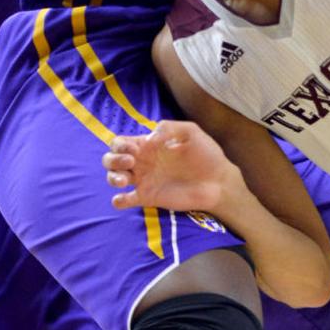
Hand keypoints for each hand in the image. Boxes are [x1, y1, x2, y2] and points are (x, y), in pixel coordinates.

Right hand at [103, 120, 234, 215]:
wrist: (219, 181)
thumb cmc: (206, 154)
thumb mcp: (190, 131)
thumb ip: (168, 128)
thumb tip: (147, 140)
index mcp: (148, 145)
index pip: (121, 142)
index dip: (119, 144)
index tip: (134, 149)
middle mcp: (142, 162)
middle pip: (111, 159)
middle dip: (113, 159)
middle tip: (130, 162)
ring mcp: (144, 180)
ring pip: (114, 178)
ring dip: (112, 177)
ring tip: (124, 181)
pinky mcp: (148, 197)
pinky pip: (125, 200)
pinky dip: (118, 201)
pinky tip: (123, 198)